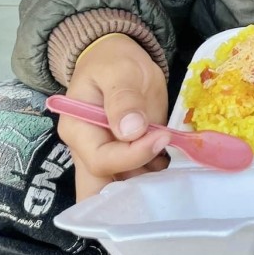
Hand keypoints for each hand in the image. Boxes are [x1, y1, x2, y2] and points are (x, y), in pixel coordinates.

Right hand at [61, 34, 169, 201]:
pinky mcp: (127, 154)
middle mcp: (87, 150)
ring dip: (147, 186)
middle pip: (98, 190)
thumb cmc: (113, 62)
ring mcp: (107, 155)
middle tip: (162, 182)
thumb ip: (124, 99)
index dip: (132, 154)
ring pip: (120, 188)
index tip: (161, 137)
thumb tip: (131, 130)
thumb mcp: (119, 71)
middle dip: (127, 196)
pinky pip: (138, 176)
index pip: (101, 159)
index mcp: (78, 130)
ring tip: (175, 173)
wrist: (116, 58)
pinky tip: (174, 167)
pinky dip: (155, 177)